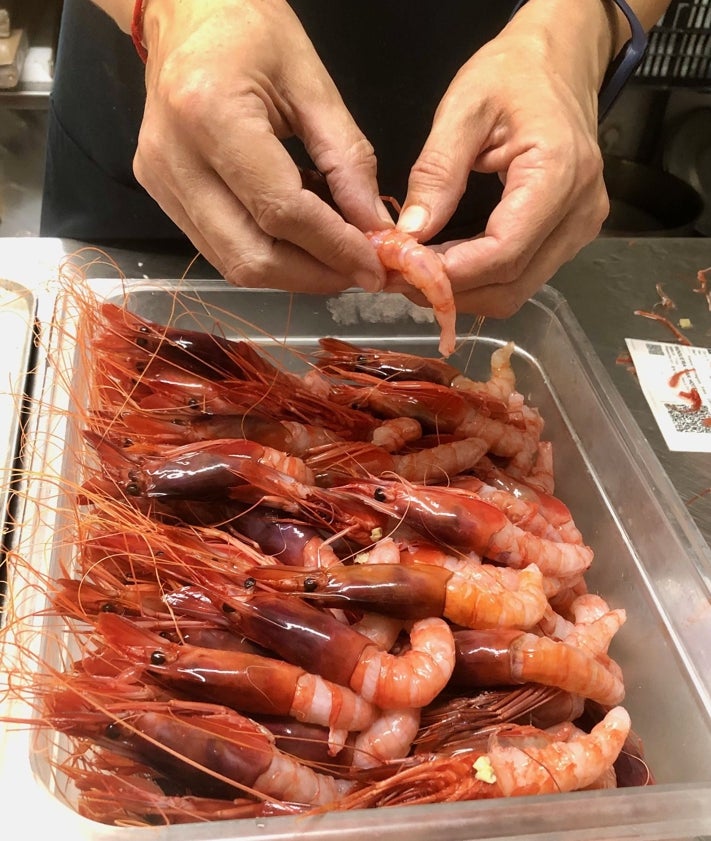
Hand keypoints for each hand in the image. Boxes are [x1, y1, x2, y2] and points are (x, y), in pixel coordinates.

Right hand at [134, 0, 390, 292]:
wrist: (184, 13)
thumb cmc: (250, 30)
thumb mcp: (313, 84)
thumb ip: (348, 160)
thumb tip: (374, 227)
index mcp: (211, 114)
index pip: (280, 211)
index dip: (333, 247)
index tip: (374, 266)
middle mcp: (174, 158)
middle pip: (250, 255)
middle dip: (312, 275)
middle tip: (358, 272)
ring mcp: (159, 181)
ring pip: (231, 263)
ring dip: (291, 273)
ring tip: (333, 258)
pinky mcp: (158, 193)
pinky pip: (218, 247)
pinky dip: (266, 255)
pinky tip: (298, 240)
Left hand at [392, 0, 615, 317]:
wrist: (559, 61)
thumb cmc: (512, 74)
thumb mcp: (463, 108)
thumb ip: (436, 173)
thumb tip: (409, 235)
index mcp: (558, 173)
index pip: (504, 252)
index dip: (451, 274)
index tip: (402, 271)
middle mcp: (580, 211)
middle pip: (511, 284)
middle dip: (451, 290)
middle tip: (400, 276)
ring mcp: (581, 227)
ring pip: (517, 290)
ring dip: (465, 291)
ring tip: (418, 272)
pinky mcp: (572, 234)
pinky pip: (524, 275)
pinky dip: (482, 280)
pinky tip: (448, 264)